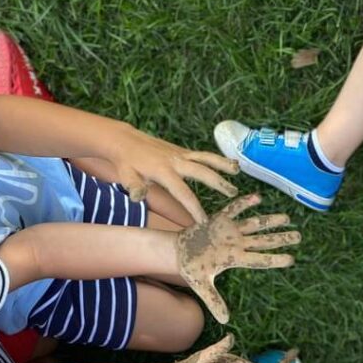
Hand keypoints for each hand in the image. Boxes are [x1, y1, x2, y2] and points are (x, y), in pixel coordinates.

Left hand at [108, 128, 239, 222]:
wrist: (124, 140)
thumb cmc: (125, 163)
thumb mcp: (125, 176)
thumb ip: (134, 186)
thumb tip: (137, 197)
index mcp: (163, 171)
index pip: (183, 193)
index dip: (195, 208)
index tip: (205, 222)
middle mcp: (175, 161)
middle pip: (202, 172)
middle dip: (218, 183)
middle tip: (233, 194)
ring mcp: (180, 154)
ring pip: (206, 158)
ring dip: (223, 164)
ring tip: (238, 170)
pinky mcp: (181, 151)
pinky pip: (202, 155)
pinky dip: (217, 159)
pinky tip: (231, 164)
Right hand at [175, 194, 299, 323]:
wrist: (178, 251)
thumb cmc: (191, 268)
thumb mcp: (201, 286)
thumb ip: (214, 301)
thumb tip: (224, 321)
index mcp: (234, 258)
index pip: (259, 259)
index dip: (275, 259)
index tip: (292, 260)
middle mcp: (236, 244)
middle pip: (262, 240)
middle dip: (280, 238)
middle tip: (299, 236)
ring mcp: (229, 231)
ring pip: (254, 224)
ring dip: (270, 220)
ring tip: (287, 218)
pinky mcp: (219, 219)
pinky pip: (234, 209)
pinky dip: (244, 203)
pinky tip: (258, 198)